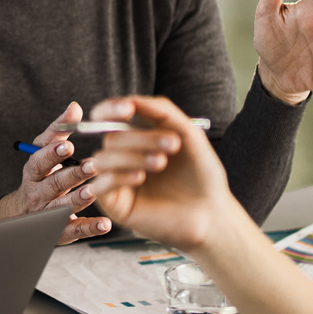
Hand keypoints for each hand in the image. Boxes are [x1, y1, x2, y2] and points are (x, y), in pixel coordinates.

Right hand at [0, 101, 111, 243]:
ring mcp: (47, 213)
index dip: (52, 154)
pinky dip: (89, 228)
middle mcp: (38, 192)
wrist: (23, 216)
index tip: (68, 145)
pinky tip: (105, 224)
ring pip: (61, 206)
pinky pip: (74, 230)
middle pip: (53, 183)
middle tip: (92, 165)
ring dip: (78, 199)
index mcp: (34, 171)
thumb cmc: (41, 177)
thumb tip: (75, 107)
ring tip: (94, 192)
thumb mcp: (44, 153)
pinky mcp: (59, 232)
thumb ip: (59, 132)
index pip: (39, 160)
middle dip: (72, 174)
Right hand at [85, 95, 239, 252]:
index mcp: (137, 137)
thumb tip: (130, 100)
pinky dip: (118, 176)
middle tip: (172, 145)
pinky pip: (101, 184)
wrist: (211, 214)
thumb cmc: (201, 175)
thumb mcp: (188, 134)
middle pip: (111, 137)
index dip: (111, 109)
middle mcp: (123, 157)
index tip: (127, 109)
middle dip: (140, 138)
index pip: (108, 117)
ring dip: (131, 156)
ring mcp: (116, 181)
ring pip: (103, 158)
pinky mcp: (114, 204)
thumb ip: (161, 112)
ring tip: (162, 162)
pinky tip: (141, 178)